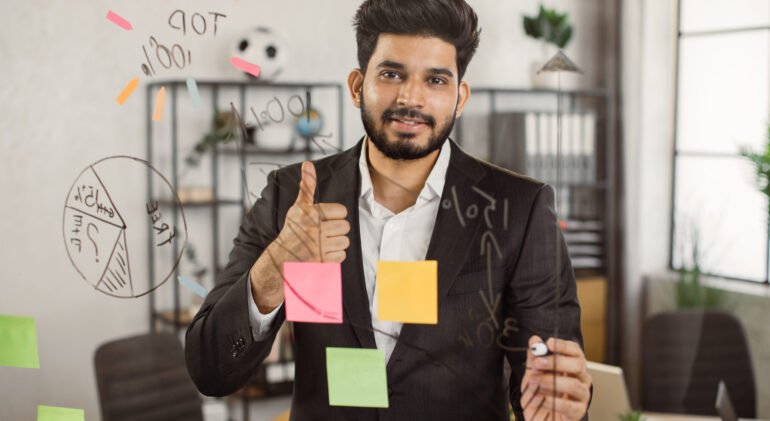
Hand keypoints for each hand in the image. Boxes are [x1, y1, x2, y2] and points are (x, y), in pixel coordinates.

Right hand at [250, 161, 350, 311]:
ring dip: (337, 243)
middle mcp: (313, 230)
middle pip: (345, 227)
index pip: (341, 211)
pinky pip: (341, 255)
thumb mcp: (298, 207)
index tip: (324, 219)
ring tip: (324, 242)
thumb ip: (307, 186)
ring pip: (345, 241)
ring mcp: (318, 248)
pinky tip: (324, 253)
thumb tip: (308, 164)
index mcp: (310, 214)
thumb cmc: (293, 230)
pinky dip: (335, 256)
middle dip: (337, 229)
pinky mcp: (321, 263)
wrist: (281, 259)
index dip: (335, 215)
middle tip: (325, 232)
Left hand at [520, 335, 591, 420]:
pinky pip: (569, 405)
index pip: (575, 351)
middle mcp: (581, 379)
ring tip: (536, 382)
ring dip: (552, 381)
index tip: (549, 343)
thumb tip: (534, 340)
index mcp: (572, 366)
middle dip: (556, 362)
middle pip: (578, 365)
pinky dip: (553, 401)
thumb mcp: (533, 375)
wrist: (540, 418)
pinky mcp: (578, 411)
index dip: (563, 345)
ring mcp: (582, 395)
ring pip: (574, 384)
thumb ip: (534, 358)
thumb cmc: (541, 395)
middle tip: (538, 363)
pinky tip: (542, 399)